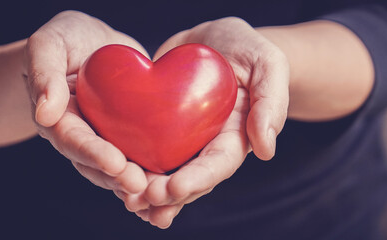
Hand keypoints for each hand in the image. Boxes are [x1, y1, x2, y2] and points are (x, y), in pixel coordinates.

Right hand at [23, 11, 149, 195]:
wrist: (92, 44)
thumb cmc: (65, 39)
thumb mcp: (49, 44)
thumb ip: (44, 73)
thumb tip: (44, 114)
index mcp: (59, 118)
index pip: (73, 140)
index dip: (92, 153)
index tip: (115, 163)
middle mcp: (82, 135)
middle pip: (96, 164)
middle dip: (118, 177)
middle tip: (140, 185)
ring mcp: (105, 138)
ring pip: (119, 169)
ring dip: (137, 183)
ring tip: (159, 191)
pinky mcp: (128, 136)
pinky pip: (139, 156)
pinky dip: (153, 172)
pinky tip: (173, 185)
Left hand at [116, 17, 288, 227]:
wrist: (218, 40)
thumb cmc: (250, 50)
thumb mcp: (268, 65)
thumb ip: (271, 103)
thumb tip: (266, 149)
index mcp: (235, 135)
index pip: (218, 164)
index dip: (198, 179)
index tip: (175, 188)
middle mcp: (207, 144)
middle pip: (188, 177)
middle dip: (166, 193)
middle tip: (142, 199)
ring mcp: (183, 138)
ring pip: (166, 172)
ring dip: (147, 190)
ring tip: (129, 201)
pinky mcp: (160, 126)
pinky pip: (146, 149)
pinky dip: (133, 166)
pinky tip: (115, 180)